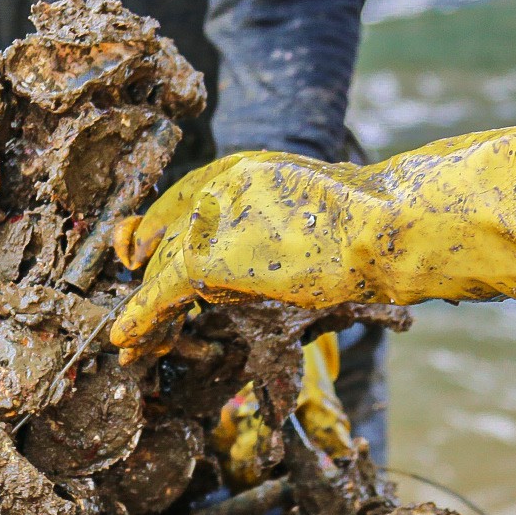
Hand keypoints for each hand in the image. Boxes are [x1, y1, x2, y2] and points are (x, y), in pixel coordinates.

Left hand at [109, 121, 515, 362]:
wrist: (388, 229)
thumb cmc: (370, 231)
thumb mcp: (310, 217)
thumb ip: (270, 230)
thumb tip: (240, 270)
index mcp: (246, 169)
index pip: (185, 203)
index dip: (158, 236)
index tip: (137, 260)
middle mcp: (221, 184)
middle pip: (170, 238)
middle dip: (149, 281)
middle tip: (131, 322)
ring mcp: (212, 217)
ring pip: (167, 269)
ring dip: (148, 312)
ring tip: (129, 345)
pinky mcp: (208, 256)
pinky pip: (165, 292)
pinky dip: (143, 317)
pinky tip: (127, 338)